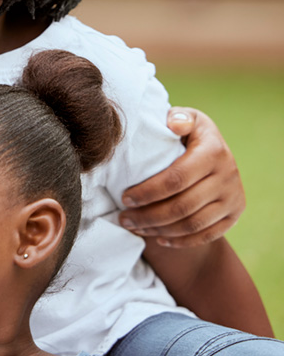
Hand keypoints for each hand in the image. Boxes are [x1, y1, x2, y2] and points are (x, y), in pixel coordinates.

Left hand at [119, 107, 244, 247]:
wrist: (216, 149)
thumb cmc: (188, 132)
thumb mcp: (185, 118)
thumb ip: (178, 118)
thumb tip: (174, 125)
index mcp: (213, 151)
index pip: (176, 179)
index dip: (148, 191)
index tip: (124, 198)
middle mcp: (228, 176)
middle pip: (183, 206)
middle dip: (148, 216)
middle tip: (124, 219)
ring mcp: (233, 197)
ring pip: (193, 223)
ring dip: (160, 230)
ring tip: (135, 228)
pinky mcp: (234, 213)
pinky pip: (207, 235)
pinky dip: (181, 240)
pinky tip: (159, 237)